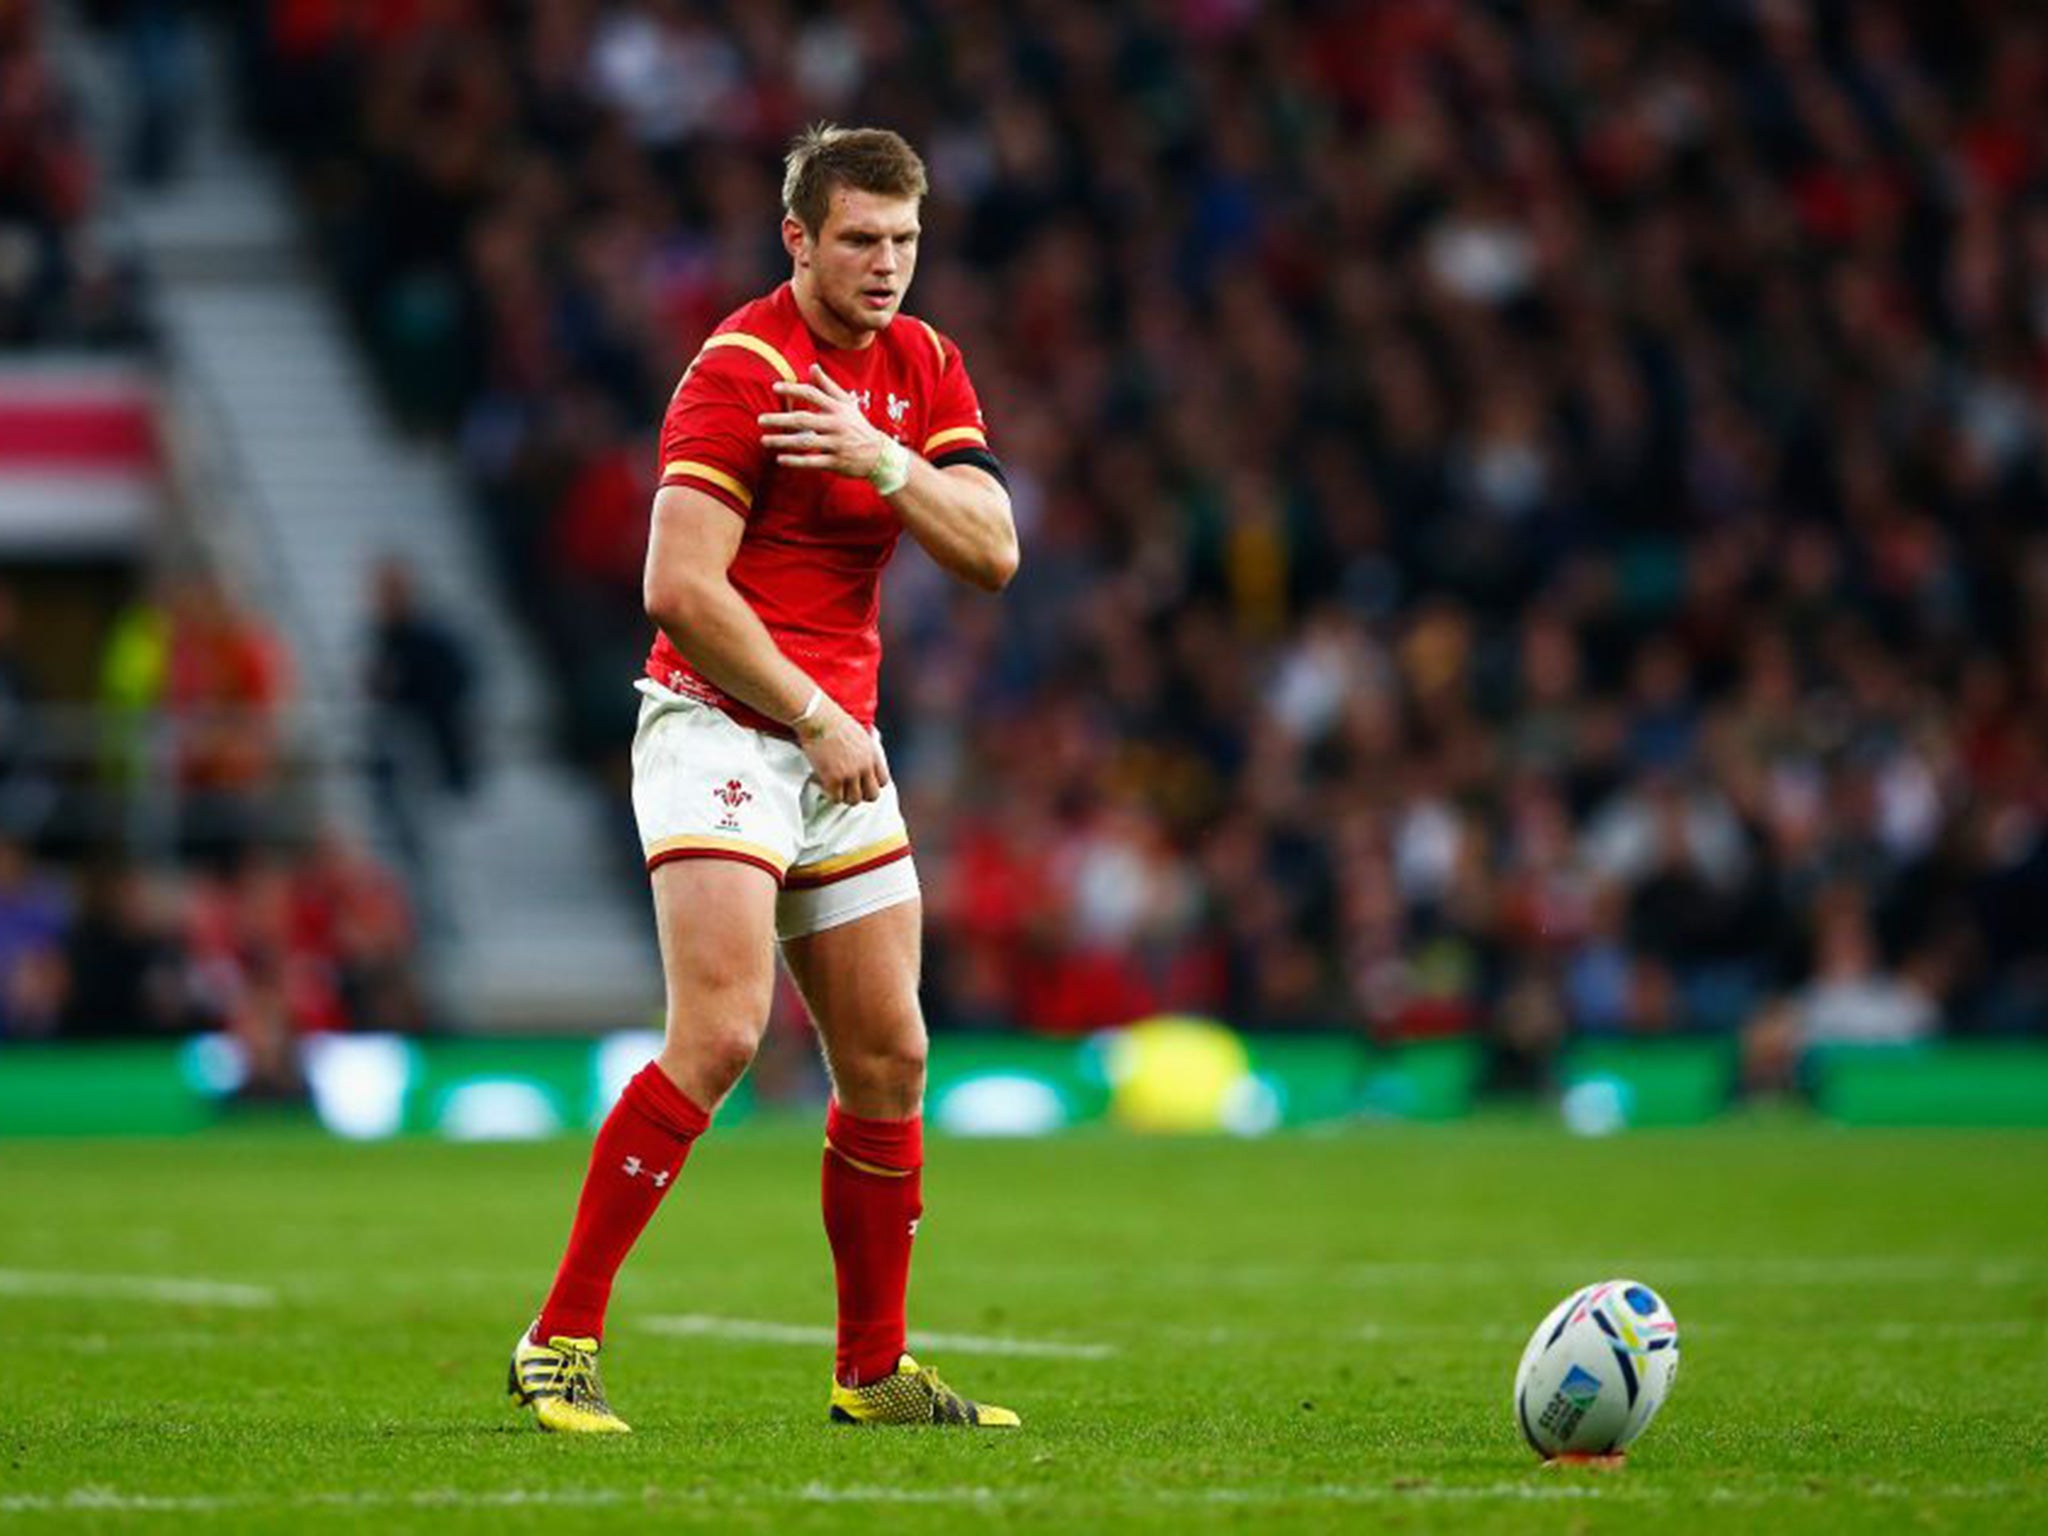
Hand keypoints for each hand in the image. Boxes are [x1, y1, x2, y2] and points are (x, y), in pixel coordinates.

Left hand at [759, 365, 888, 478]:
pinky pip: (812, 461)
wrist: (878, 455)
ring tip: (764, 440)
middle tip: (760, 420)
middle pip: (804, 419)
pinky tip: (780, 459)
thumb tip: (812, 366)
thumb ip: (828, 386)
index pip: (812, 394)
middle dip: (780, 419)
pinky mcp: (836, 462)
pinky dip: (796, 461)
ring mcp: (836, 444)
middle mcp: (836, 425)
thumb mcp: (846, 404)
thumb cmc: (857, 426)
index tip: (775, 387)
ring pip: (805, 441)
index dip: (793, 390)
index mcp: (838, 408)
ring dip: (783, 441)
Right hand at [795, 692, 889, 804]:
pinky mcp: (833, 779)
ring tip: (835, 788)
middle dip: (861, 794)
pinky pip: (836, 799)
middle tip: (848, 789)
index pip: (883, 781)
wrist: (818, 718)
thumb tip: (869, 753)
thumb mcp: (860, 734)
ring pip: (854, 800)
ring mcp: (850, 774)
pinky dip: (830, 794)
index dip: (871, 783)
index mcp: (873, 755)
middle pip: (872, 795)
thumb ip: (867, 749)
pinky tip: (824, 785)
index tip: (861, 781)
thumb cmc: (835, 721)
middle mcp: (865, 766)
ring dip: (844, 796)